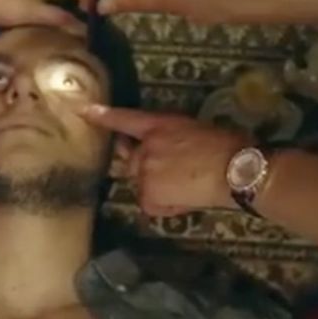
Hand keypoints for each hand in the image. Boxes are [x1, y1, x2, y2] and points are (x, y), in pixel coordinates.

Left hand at [79, 104, 244, 215]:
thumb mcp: (196, 129)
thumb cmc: (228, 145)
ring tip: (188, 186)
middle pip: (131, 159)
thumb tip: (173, 151)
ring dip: (158, 187)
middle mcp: (145, 146)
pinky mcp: (148, 194)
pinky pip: (150, 204)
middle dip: (146, 167)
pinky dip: (165, 207)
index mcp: (159, 125)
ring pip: (142, 183)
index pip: (125, 119)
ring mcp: (144, 171)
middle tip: (175, 173)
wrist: (235, 169)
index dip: (103, 116)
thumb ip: (174, 138)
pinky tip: (185, 200)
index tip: (82, 111)